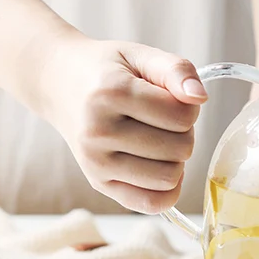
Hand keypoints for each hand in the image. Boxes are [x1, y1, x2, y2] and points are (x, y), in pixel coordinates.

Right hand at [38, 34, 207, 212]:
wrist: (59, 83)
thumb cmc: (107, 69)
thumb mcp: (140, 54)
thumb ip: (176, 69)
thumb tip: (200, 97)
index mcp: (110, 94)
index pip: (182, 115)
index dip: (188, 105)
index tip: (169, 96)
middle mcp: (98, 133)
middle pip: (181, 148)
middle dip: (183, 131)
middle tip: (161, 117)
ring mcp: (95, 163)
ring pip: (170, 177)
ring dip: (175, 158)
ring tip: (156, 137)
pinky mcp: (98, 183)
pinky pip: (151, 203)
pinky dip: (166, 188)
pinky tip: (157, 164)